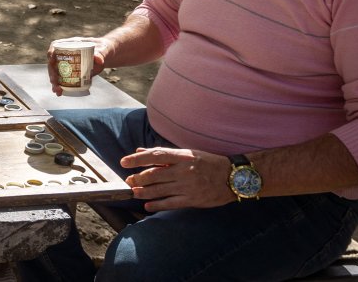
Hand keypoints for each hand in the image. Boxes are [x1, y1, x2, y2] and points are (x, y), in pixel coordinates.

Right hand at [46, 37, 110, 95]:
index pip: (55, 46)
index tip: (51, 61)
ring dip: (55, 83)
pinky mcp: (70, 73)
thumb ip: (100, 54)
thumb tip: (98, 60)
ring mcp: (67, 64)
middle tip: (55, 82)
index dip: (51, 53)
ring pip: (56, 73)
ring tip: (58, 91)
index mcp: (70, 44)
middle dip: (52, 73)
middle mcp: (65, 54)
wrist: (105, 56)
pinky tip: (60, 93)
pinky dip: (60, 87)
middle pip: (53, 63)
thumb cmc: (103, 49)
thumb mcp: (102, 50)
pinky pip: (62, 80)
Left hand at [120, 147, 234, 210]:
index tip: (124, 162)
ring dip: (144, 192)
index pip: (155, 156)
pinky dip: (158, 204)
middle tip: (128, 181)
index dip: (137, 159)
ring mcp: (188, 186)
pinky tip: (148, 205)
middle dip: (138, 179)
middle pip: (154, 175)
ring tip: (134, 193)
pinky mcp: (193, 200)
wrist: (233, 177)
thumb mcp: (187, 153)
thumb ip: (163, 154)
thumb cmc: (208, 162)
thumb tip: (140, 151)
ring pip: (160, 190)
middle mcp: (184, 171)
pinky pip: (171, 203)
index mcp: (182, 156)